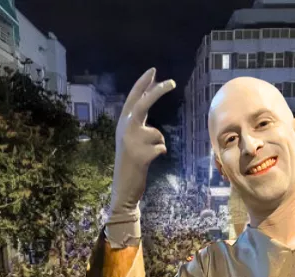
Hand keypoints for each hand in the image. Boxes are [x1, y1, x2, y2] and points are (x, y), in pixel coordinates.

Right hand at [110, 69, 176, 215]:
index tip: (153, 70)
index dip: (142, 84)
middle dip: (158, 91)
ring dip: (157, 144)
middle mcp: (124, 129)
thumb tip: (149, 100)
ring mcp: (131, 142)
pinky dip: (159, 153)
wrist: (123, 187)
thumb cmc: (130, 162)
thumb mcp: (129, 138)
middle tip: (172, 82)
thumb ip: (138, 122)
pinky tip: (148, 161)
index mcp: (122, 123)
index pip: (133, 98)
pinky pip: (161, 148)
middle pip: (143, 104)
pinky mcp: (141, 155)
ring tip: (145, 155)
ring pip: (157, 134)